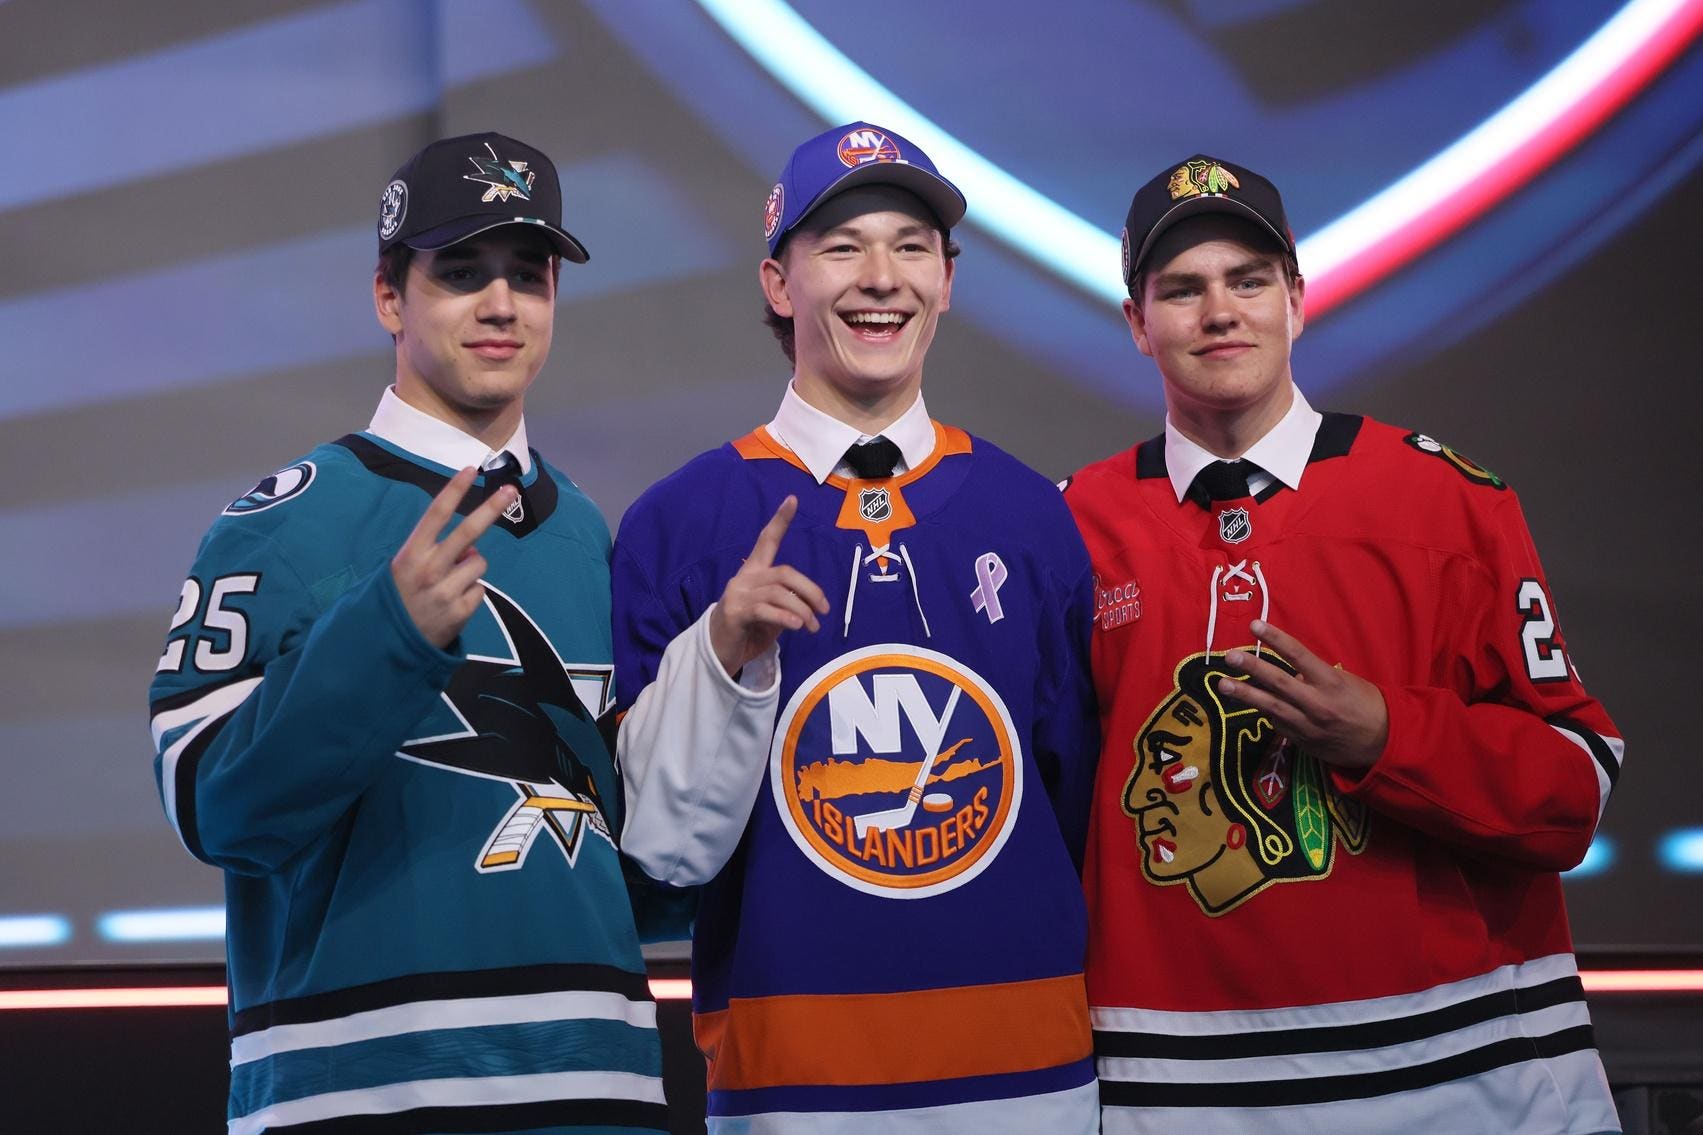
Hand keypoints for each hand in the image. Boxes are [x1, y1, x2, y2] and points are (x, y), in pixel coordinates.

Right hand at [391, 467, 516, 648]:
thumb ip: (436, 551)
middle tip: (511, 490)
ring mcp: (446, 590)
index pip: (436, 514)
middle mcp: (430, 569)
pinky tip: (452, 603)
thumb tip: (473, 548)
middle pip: (468, 532)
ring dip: (470, 569)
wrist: (389, 642)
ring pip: (479, 562)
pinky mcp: (460, 611)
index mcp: (411, 554)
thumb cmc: (401, 596)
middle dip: (492, 508)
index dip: (454, 490)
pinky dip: (471, 593)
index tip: (471, 469)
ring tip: (449, 584)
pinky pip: (480, 589)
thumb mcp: (405, 567)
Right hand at [708, 496, 828, 676]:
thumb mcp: (772, 613)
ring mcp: (738, 594)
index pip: (767, 540)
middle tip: (824, 609)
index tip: (793, 500)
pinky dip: (786, 618)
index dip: (780, 520)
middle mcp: (745, 577)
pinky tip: (796, 626)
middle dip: (810, 590)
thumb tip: (808, 604)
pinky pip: (766, 610)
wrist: (718, 652)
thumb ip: (787, 602)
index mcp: (754, 571)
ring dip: (802, 610)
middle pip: (785, 573)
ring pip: (779, 593)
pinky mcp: (735, 612)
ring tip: (813, 627)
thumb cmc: (748, 630)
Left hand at [1218, 619, 1388, 769]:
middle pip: (1279, 682)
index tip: (1255, 625)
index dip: (1275, 638)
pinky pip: (1278, 725)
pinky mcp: (1302, 742)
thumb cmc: (1366, 704)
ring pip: (1271, 707)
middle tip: (1230, 656)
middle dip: (1252, 668)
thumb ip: (1316, 676)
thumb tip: (1291, 673)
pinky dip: (1266, 712)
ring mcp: (1308, 726)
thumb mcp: (1346, 682)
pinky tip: (1252, 702)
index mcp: (1331, 682)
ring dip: (1245, 694)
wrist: (1384, 743)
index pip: (1299, 655)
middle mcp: (1317, 704)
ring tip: (1223, 683)